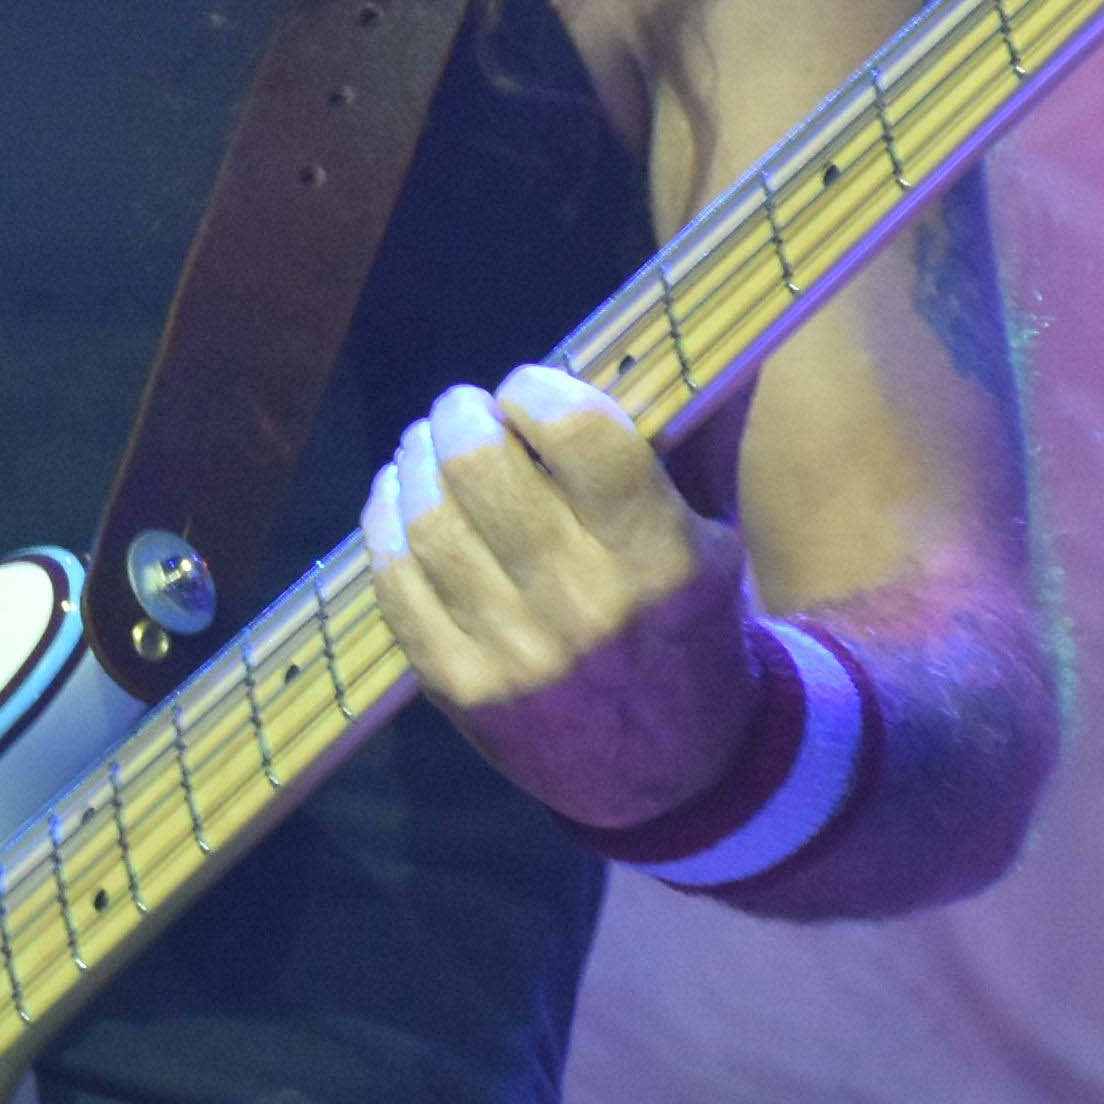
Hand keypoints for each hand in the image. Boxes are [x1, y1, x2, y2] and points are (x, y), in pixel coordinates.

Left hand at [358, 366, 758, 831]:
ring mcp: (512, 649)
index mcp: (658, 554)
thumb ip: (701, 440)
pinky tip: (398, 498)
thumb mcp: (717, 539)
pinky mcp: (459, 687)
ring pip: (426, 518)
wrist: (678, 774)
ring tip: (428, 446)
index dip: (537, 389)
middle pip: (480, 465)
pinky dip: (385, 523)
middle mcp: (581, 602)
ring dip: (415, 461)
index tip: (530, 389)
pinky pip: (395, 582)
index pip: (576, 431)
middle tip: (466, 409)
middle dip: (462, 415)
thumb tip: (698, 329)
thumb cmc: (692, 628)